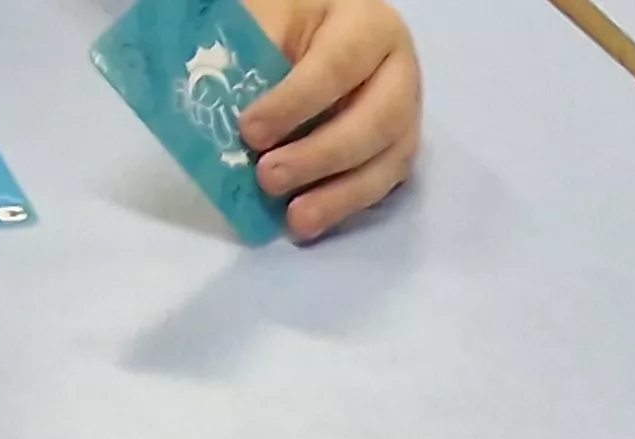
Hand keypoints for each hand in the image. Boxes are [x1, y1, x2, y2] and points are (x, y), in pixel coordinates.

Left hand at [242, 0, 422, 240]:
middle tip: (268, 177)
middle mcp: (399, 71)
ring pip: (387, 162)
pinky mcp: (396, 150)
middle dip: (321, 155)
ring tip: (295, 220)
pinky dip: (344, 206)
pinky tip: (312, 222)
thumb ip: (256, 56)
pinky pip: (380, 185)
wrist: (312, 40)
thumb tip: (229, 112)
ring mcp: (406, 114)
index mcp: (369, 26)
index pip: (339, 65)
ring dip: (340, 195)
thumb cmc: (286, 25)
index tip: (250, 131)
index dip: (296, 103)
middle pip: (377, 121)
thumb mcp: (270, 20)